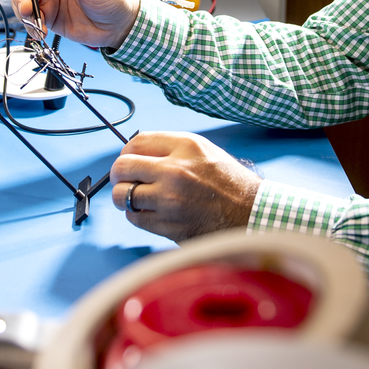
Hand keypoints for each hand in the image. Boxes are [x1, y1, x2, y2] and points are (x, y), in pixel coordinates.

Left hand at [110, 132, 261, 240]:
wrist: (250, 214)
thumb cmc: (229, 183)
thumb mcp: (204, 150)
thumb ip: (170, 147)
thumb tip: (135, 152)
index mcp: (185, 147)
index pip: (135, 142)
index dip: (126, 152)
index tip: (129, 160)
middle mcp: (175, 171)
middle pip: (122, 167)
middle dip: (118, 174)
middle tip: (123, 180)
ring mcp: (170, 200)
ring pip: (122, 195)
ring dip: (124, 196)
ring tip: (136, 197)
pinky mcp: (168, 226)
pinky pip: (134, 218)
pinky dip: (137, 215)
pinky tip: (150, 212)